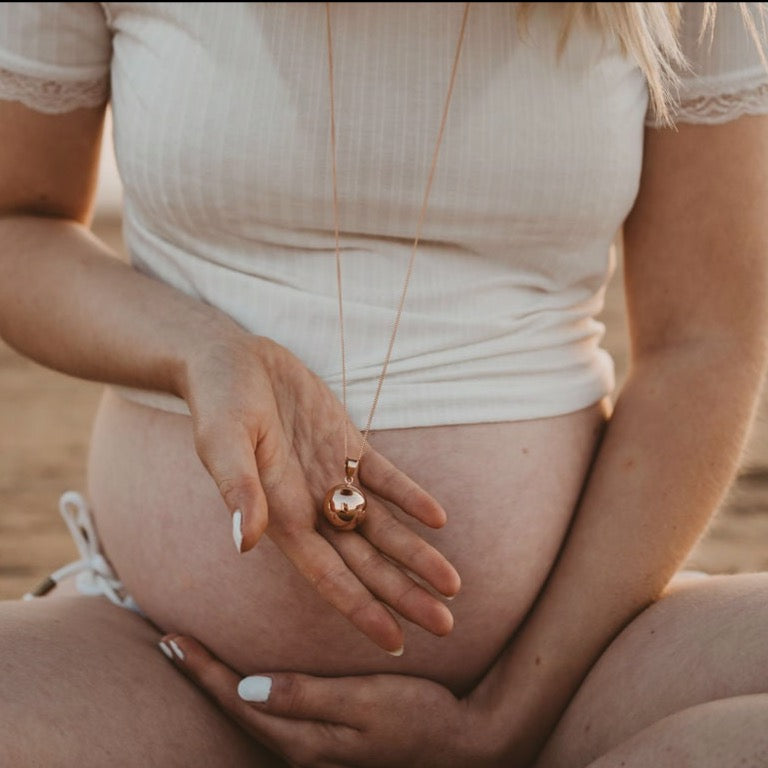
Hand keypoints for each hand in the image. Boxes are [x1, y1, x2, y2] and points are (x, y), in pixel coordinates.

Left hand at [159, 635, 504, 767]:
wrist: (463, 745)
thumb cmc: (420, 717)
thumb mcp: (367, 704)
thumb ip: (308, 696)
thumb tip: (246, 689)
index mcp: (304, 740)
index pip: (237, 702)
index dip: (202, 671)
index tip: (170, 640)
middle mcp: (301, 749)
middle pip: (236, 711)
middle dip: (201, 677)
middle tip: (170, 643)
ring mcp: (314, 749)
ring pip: (252, 715)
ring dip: (220, 686)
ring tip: (197, 658)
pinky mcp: (328, 741)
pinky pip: (275, 715)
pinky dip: (250, 692)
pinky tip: (249, 677)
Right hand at [181, 332, 459, 652]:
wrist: (232, 360)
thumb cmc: (218, 401)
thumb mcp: (222, 441)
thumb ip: (237, 488)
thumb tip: (244, 541)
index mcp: (280, 516)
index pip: (327, 574)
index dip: (360, 608)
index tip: (394, 642)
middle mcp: (311, 506)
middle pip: (365, 561)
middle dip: (403, 593)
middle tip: (446, 626)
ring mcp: (331, 476)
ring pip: (381, 526)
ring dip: (416, 554)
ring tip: (453, 584)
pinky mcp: (346, 445)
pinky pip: (383, 478)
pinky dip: (409, 497)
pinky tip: (438, 518)